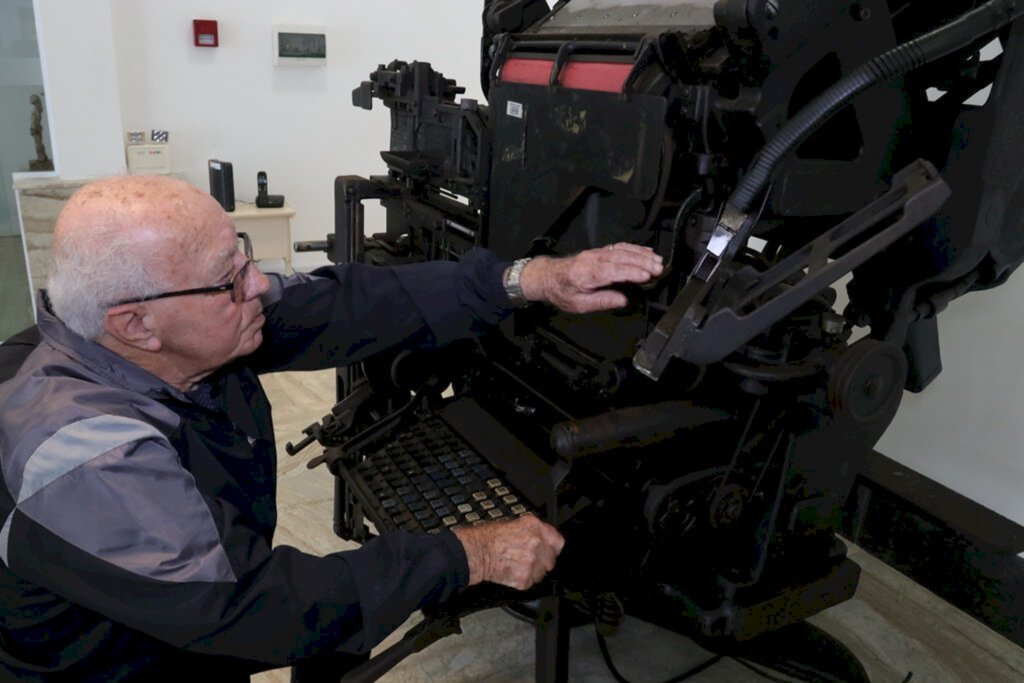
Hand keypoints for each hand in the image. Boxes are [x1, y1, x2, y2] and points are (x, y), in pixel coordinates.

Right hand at [452, 515, 564, 589]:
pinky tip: (512, 572)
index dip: (553, 547)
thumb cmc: (488, 537)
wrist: (476, 552)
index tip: (549, 550)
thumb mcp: (513, 524)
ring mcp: (532, 562)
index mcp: (534, 527)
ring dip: (533, 572)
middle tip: (529, 560)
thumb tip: (541, 538)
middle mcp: (536, 544)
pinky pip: (530, 582)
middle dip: (542, 561)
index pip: (558, 541)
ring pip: (541, 573)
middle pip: (551, 560)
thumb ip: (532, 531)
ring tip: (518, 565)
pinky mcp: (524, 578)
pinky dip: (522, 580)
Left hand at [519, 243, 662, 313]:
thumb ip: (602, 301)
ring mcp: (596, 253)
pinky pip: (619, 247)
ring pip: (622, 250)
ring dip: (642, 254)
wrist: (547, 277)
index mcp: (587, 273)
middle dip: (643, 261)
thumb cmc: (562, 291)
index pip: (614, 271)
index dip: (632, 272)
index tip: (647, 276)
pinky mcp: (599, 251)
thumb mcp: (579, 304)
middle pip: (622, 257)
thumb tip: (623, 300)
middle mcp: (593, 259)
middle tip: (659, 268)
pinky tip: (646, 251)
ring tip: (658, 260)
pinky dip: (635, 248)